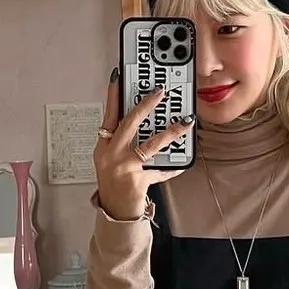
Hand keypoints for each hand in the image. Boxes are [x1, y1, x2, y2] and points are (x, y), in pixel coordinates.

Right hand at [94, 71, 192, 220]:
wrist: (116, 212)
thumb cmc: (114, 184)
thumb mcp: (112, 159)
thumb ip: (123, 141)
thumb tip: (141, 119)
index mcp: (104, 147)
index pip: (109, 115)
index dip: (114, 96)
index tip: (119, 77)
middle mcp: (111, 155)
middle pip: (129, 124)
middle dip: (145, 105)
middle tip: (160, 93)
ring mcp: (124, 168)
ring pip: (150, 145)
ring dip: (170, 133)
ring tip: (184, 123)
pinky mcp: (137, 181)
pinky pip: (160, 171)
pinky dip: (172, 168)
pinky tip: (182, 164)